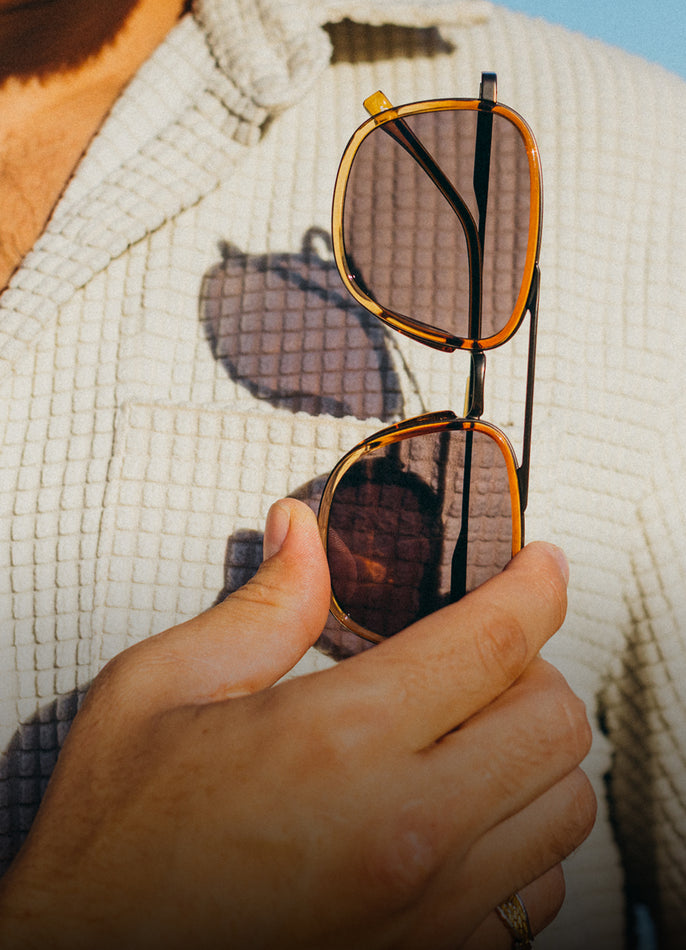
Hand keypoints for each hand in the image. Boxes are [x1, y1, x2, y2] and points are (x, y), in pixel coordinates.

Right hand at [0, 499, 593, 948]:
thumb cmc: (113, 842)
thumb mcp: (159, 690)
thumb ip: (258, 608)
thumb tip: (303, 538)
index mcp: (336, 742)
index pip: (491, 640)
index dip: (532, 584)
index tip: (538, 566)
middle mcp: (404, 832)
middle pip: (552, 721)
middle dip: (531, 665)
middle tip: (479, 653)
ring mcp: (428, 911)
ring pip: (563, 807)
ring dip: (531, 750)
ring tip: (469, 730)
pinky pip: (537, 890)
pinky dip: (522, 835)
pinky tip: (463, 813)